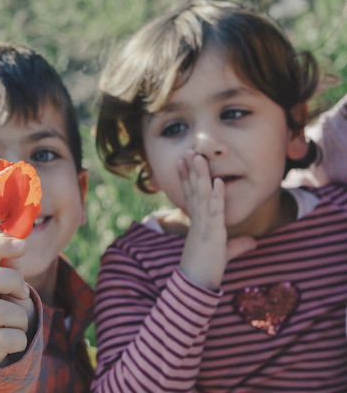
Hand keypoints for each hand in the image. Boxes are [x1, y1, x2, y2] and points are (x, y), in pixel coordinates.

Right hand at [0, 237, 36, 370]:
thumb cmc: (5, 322)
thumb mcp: (10, 294)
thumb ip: (10, 271)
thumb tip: (12, 241)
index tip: (23, 245)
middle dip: (11, 280)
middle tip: (21, 293)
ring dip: (19, 317)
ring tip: (17, 325)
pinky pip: (6, 338)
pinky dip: (20, 340)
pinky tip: (14, 344)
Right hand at [178, 150, 255, 289]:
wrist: (196, 285)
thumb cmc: (206, 271)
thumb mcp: (225, 254)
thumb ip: (237, 246)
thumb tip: (253, 241)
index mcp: (198, 224)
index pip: (192, 196)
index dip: (188, 178)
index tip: (184, 163)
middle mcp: (198, 221)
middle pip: (194, 190)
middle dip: (190, 170)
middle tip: (187, 151)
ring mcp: (203, 226)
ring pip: (201, 195)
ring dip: (200, 175)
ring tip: (198, 157)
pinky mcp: (212, 234)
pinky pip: (214, 211)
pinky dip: (217, 196)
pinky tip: (218, 182)